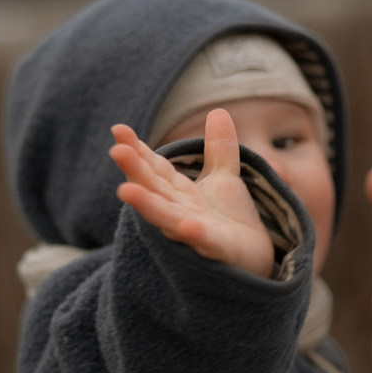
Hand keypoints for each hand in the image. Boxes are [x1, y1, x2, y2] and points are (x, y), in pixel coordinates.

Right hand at [109, 110, 274, 278]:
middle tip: (115, 150)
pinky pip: (205, 243)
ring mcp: (196, 234)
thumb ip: (219, 149)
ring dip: (148, 205)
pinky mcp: (218, 251)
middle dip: (135, 172)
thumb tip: (217, 112)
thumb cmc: (232, 222)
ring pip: (168, 218)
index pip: (155, 170)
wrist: (256, 260)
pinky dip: (194, 235)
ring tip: (124, 190)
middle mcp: (181, 213)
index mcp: (180, 194)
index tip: (119, 130)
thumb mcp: (225, 179)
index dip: (138, 151)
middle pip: (155, 190)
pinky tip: (187, 225)